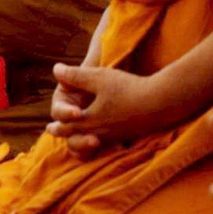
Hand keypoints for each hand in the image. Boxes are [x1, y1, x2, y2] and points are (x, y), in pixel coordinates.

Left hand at [46, 63, 173, 156]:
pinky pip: (110, 144)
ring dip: (82, 141)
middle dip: (66, 134)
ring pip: (93, 142)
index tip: (49, 128)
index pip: (67, 124)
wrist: (162, 102)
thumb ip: (75, 76)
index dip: (58, 125)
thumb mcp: (99, 78)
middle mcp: (100, 131)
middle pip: (78, 135)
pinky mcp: (129, 136)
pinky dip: (101, 143)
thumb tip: (55, 69)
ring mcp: (115, 136)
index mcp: (89, 119)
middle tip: (55, 134)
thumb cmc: (129, 88)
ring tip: (77, 140)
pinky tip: (103, 140)